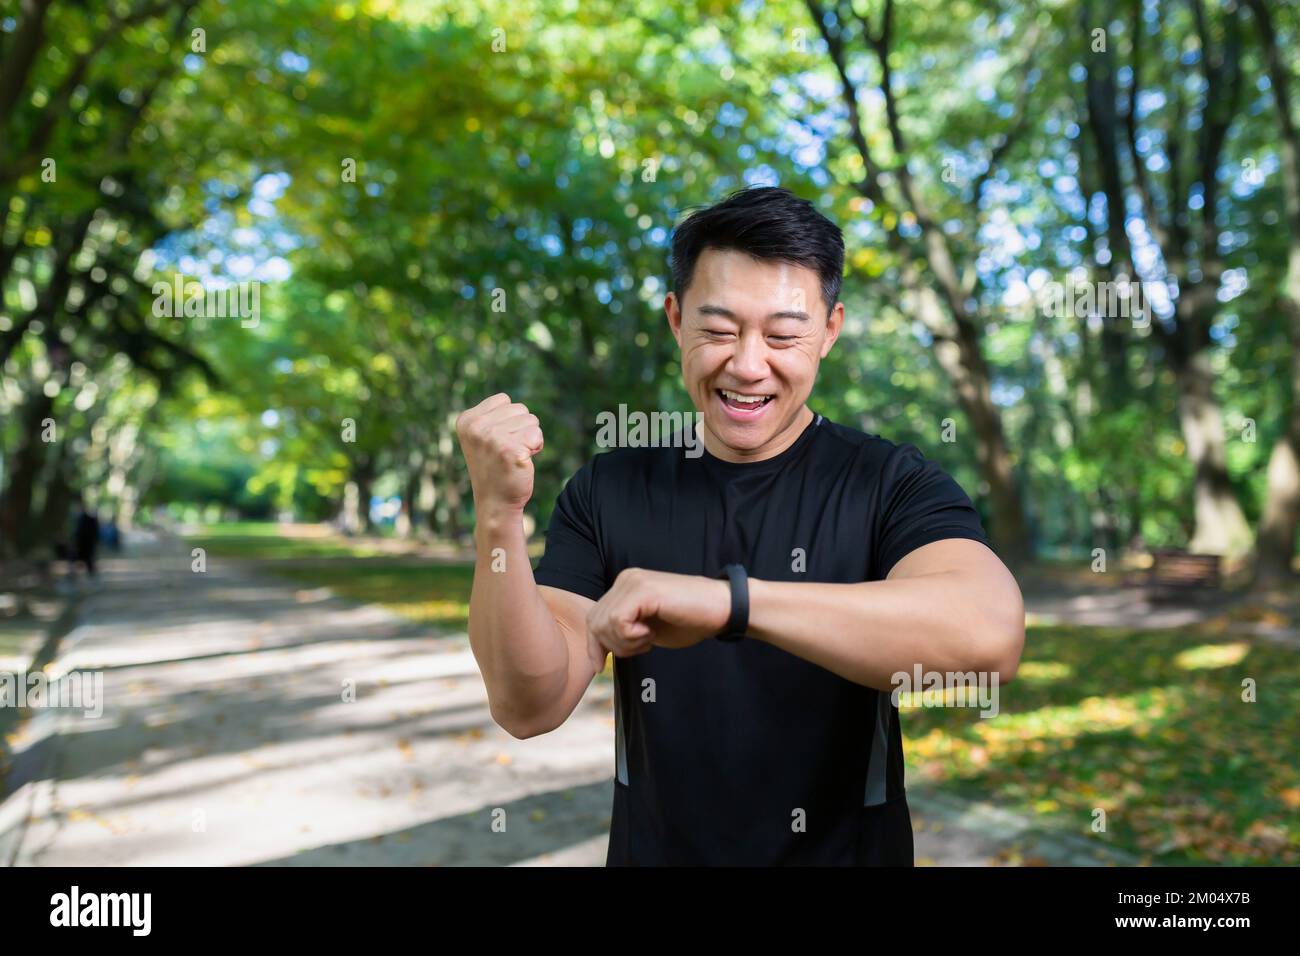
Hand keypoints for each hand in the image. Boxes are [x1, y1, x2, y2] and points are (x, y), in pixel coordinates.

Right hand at [454, 392, 544, 517]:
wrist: (495, 503)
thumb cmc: (494, 468)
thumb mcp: (482, 437)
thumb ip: (491, 416)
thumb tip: (510, 403)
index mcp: (467, 420)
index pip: (504, 399)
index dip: (509, 420)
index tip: (499, 441)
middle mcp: (477, 427)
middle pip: (520, 408)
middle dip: (522, 428)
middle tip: (508, 451)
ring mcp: (493, 438)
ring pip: (532, 420)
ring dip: (529, 439)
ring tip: (514, 457)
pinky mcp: (511, 451)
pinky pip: (537, 436)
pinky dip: (536, 448)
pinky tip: (522, 463)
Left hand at [586, 568, 730, 656]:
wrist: (721, 609)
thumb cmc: (690, 620)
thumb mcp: (648, 629)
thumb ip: (624, 631)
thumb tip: (598, 649)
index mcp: (625, 586)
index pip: (594, 617)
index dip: (594, 645)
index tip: (601, 665)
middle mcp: (626, 579)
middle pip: (595, 622)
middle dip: (614, 646)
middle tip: (643, 647)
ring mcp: (634, 582)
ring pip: (605, 623)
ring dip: (626, 643)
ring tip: (649, 639)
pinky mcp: (644, 590)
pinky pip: (618, 621)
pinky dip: (631, 636)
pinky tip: (651, 635)